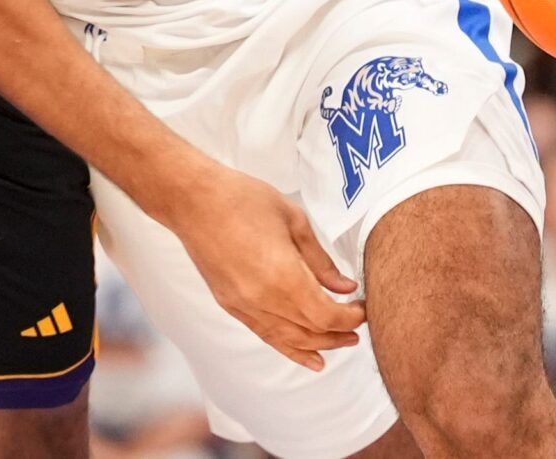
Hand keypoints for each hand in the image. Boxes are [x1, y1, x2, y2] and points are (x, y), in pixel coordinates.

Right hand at [157, 164, 364, 371]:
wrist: (192, 200)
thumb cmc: (243, 199)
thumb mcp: (293, 220)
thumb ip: (320, 260)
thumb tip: (344, 286)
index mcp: (284, 276)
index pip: (327, 314)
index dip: (350, 317)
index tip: (363, 307)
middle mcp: (264, 300)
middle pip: (311, 332)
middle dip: (339, 333)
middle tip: (358, 328)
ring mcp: (244, 305)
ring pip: (289, 340)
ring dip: (318, 345)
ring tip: (340, 344)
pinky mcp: (230, 304)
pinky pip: (266, 335)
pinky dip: (290, 349)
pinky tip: (309, 357)